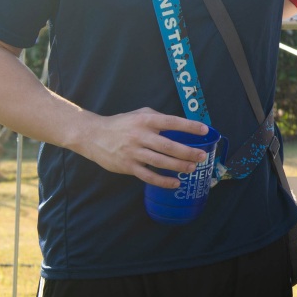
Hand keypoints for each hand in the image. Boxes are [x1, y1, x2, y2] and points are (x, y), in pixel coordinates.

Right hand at [73, 108, 209, 189]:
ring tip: (192, 168)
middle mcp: (140, 135)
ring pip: (160, 161)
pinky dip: (162, 181)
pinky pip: (148, 176)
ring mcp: (133, 152)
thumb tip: (181, 124)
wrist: (92, 135)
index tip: (204, 130)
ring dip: (178, 166)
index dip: (189, 126)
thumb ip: (159, 118)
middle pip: (168, 145)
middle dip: (187, 152)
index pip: (171, 122)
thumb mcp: (139, 113)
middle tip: (202, 156)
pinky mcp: (127, 166)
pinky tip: (175, 183)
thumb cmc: (121, 124)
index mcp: (145, 120)